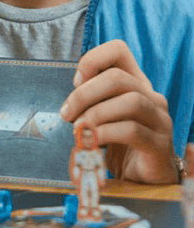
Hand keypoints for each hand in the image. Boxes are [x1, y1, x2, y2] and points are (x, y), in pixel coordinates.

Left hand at [60, 39, 175, 182]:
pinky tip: (92, 142)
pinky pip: (132, 131)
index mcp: (135, 83)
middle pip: (117, 78)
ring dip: (95, 114)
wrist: (143, 177)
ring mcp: (159, 120)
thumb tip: (70, 100)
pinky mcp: (160, 144)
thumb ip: (89, 100)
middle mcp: (152, 96)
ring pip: (130, 101)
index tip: (75, 82)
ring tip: (79, 129)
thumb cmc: (117, 142)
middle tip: (67, 114)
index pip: (118, 50)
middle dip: (84, 95)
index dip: (92, 59)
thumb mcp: (100, 114)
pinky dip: (105, 133)